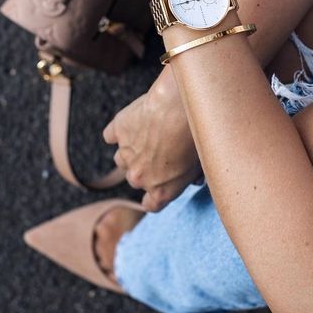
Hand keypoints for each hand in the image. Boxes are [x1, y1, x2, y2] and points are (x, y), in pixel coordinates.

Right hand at [103, 65, 201, 211]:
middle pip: (136, 178)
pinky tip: (133, 121)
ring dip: (132, 149)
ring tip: (150, 133)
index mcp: (161, 191)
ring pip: (122, 158)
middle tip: (160, 149)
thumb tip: (194, 179)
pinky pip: (111, 135)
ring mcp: (126, 153)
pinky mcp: (118, 130)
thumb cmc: (195, 136)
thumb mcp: (201, 163)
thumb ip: (192, 176)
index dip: (155, 193)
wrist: (180, 108)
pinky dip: (119, 130)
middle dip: (145, 167)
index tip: (159, 184)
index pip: (151, 204)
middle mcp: (139, 177)